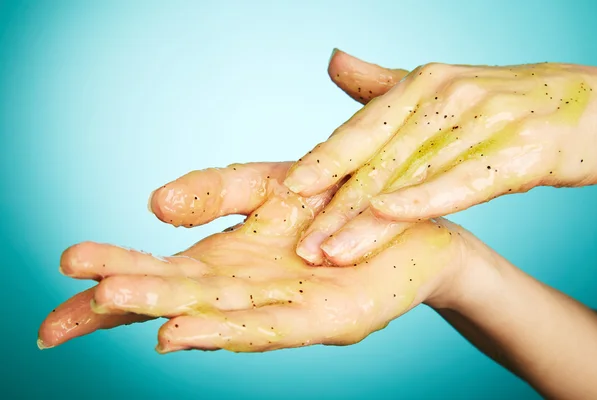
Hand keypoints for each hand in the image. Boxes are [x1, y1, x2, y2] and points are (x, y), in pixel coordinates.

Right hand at [38, 161, 468, 352]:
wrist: (411, 220)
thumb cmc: (338, 203)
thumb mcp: (268, 183)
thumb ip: (213, 189)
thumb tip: (153, 204)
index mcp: (229, 258)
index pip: (159, 269)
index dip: (110, 273)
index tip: (62, 272)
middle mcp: (246, 289)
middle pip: (173, 296)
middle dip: (120, 294)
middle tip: (63, 295)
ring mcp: (282, 307)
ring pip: (210, 312)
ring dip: (160, 307)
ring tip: (110, 297)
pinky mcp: (324, 318)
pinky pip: (267, 327)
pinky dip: (220, 330)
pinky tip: (178, 332)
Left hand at [284, 50, 596, 264]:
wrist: (587, 103)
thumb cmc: (505, 101)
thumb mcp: (442, 87)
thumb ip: (383, 84)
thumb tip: (333, 61)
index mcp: (424, 83)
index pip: (363, 129)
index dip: (325, 160)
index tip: (289, 189)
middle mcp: (448, 96)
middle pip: (380, 160)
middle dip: (337, 206)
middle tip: (303, 244)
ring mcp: (484, 122)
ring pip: (412, 177)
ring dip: (367, 220)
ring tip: (332, 252)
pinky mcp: (520, 152)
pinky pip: (462, 181)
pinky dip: (423, 199)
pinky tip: (388, 217)